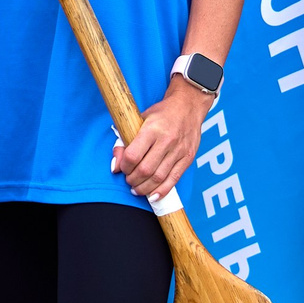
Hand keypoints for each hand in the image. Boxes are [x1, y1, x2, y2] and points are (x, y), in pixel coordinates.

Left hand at [113, 78, 205, 200]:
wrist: (188, 106)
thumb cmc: (162, 113)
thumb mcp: (139, 119)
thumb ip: (124, 141)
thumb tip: (115, 165)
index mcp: (152, 129)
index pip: (133, 155)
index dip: (124, 166)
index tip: (121, 168)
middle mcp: (167, 140)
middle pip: (145, 170)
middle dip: (132, 180)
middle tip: (128, 180)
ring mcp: (179, 151)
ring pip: (158, 178)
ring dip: (144, 188)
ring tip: (136, 188)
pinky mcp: (187, 158)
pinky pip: (173, 180)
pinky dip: (161, 191)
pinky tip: (152, 195)